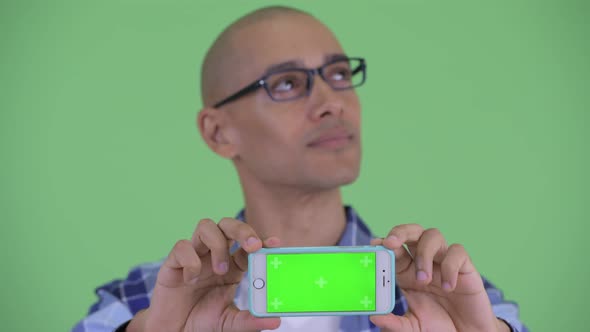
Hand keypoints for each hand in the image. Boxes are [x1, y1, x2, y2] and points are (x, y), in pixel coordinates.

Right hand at [127, 218, 280, 331]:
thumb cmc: (203, 322)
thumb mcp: (230, 323)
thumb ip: (250, 321)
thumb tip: (275, 320)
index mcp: (232, 266)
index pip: (248, 245)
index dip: (261, 240)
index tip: (275, 243)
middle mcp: (214, 255)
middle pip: (228, 226)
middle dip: (242, 230)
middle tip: (253, 246)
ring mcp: (194, 256)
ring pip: (206, 226)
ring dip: (217, 245)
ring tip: (220, 270)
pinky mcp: (173, 263)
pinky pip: (182, 247)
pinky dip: (190, 261)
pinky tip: (191, 280)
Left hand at [369, 224, 508, 331]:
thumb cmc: (438, 326)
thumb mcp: (412, 327)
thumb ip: (394, 324)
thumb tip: (374, 317)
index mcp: (407, 272)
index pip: (394, 249)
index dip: (384, 242)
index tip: (376, 243)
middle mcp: (424, 262)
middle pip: (412, 232)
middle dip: (400, 232)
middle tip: (391, 243)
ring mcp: (443, 262)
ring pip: (433, 235)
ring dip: (424, 254)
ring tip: (424, 279)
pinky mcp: (464, 268)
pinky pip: (457, 252)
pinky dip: (450, 266)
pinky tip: (448, 287)